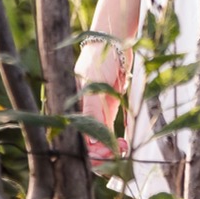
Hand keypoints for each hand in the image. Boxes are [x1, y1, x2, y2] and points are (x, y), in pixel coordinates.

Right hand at [74, 40, 126, 161]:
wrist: (114, 42)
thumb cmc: (100, 59)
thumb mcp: (93, 85)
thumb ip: (91, 111)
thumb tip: (89, 142)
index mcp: (74, 109)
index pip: (78, 142)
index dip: (93, 154)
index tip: (110, 153)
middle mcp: (83, 115)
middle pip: (87, 147)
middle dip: (102, 156)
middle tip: (120, 154)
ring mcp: (95, 114)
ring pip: (99, 143)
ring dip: (110, 151)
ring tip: (125, 149)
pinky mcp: (107, 111)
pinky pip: (109, 133)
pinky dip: (116, 143)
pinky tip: (125, 144)